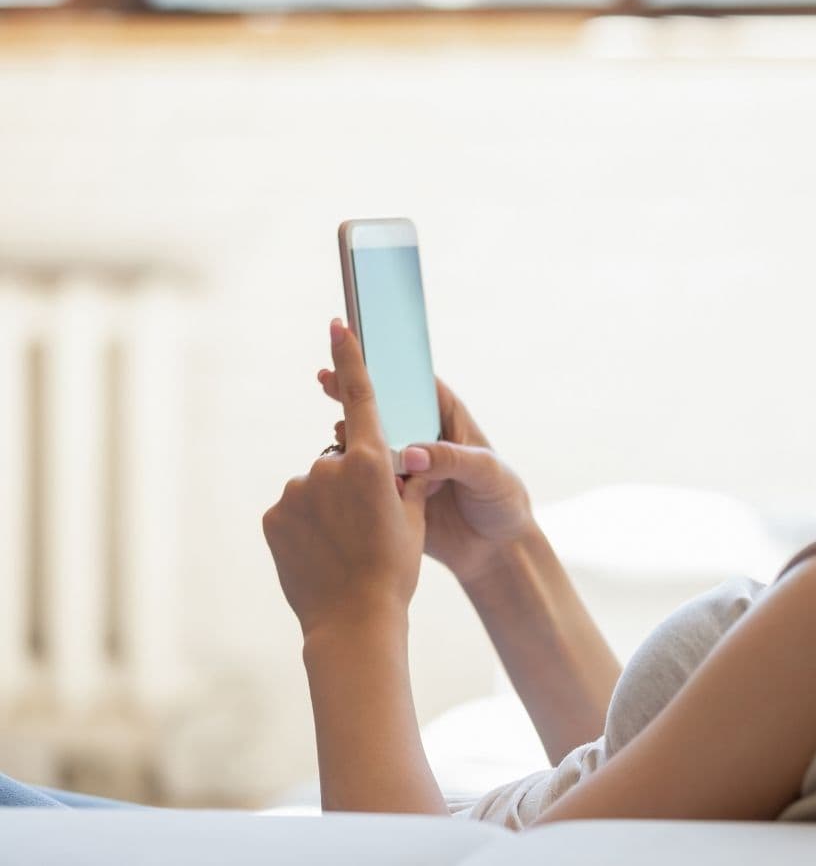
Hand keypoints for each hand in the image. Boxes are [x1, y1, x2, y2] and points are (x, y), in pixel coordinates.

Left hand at [264, 318, 429, 637]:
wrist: (354, 621)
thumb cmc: (395, 568)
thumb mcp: (413, 517)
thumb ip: (403, 478)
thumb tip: (397, 459)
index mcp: (371, 462)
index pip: (361, 397)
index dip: (351, 357)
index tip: (338, 323)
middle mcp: (328, 468)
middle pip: (342, 457)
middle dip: (355, 479)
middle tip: (371, 522)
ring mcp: (296, 492)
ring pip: (318, 486)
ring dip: (331, 506)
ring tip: (347, 545)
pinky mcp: (274, 516)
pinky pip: (295, 510)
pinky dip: (308, 526)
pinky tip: (323, 554)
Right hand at [315, 366, 536, 584]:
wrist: (496, 550)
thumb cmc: (503, 502)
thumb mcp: (487, 474)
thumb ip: (451, 460)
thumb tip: (411, 453)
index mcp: (450, 421)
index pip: (418, 385)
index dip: (391, 369)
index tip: (363, 355)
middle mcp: (424, 438)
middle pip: (386, 408)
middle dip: (356, 391)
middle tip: (328, 379)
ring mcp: (407, 466)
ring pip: (372, 441)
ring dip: (350, 430)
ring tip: (336, 427)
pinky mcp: (394, 494)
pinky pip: (367, 477)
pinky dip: (351, 469)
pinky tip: (336, 465)